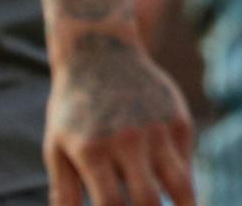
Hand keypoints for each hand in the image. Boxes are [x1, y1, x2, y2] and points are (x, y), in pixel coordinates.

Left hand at [45, 28, 194, 205]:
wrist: (100, 51)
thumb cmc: (72, 109)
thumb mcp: (57, 149)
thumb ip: (65, 195)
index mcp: (93, 151)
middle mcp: (129, 140)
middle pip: (149, 203)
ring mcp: (158, 129)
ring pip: (182, 187)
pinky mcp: (179, 120)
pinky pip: (185, 164)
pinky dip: (182, 186)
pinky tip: (177, 198)